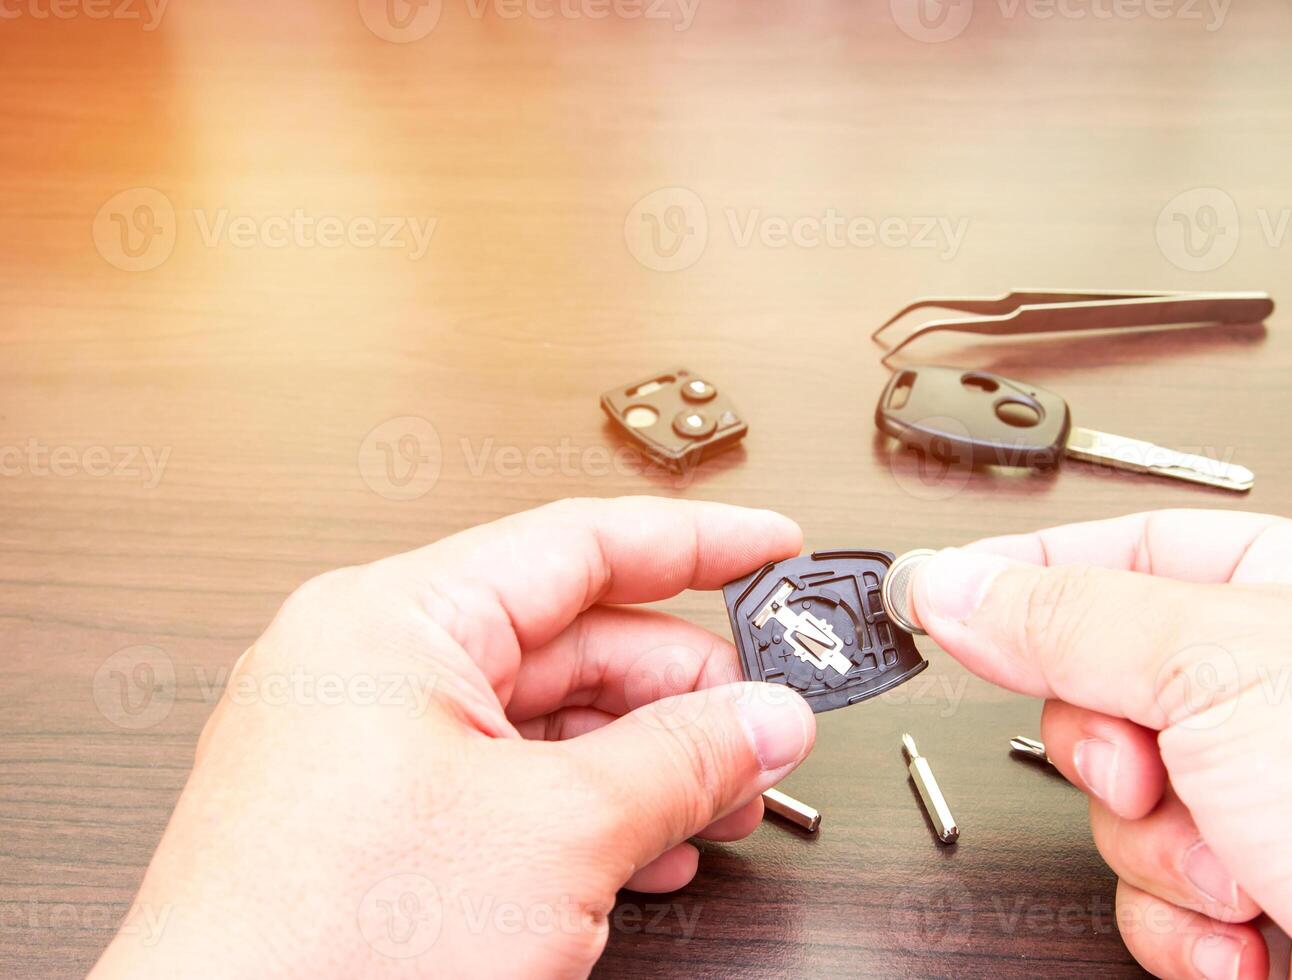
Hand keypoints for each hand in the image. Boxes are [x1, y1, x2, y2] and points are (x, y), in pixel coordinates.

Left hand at [90, 497, 816, 978]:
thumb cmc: (325, 950)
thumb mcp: (556, 835)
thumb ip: (681, 758)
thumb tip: (764, 717)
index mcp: (393, 620)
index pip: (577, 541)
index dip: (695, 543)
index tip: (770, 547)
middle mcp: (370, 667)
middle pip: (570, 638)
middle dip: (681, 688)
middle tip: (763, 723)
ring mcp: (367, 747)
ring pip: (545, 720)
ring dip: (646, 761)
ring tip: (721, 801)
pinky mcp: (374, 821)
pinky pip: (506, 783)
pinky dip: (587, 810)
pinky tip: (649, 850)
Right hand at [910, 511, 1291, 979]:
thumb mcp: (1222, 664)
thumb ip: (1067, 617)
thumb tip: (954, 580)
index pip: (1123, 553)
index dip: (1025, 577)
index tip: (939, 599)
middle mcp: (1290, 689)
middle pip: (1105, 693)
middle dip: (1115, 753)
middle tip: (1154, 767)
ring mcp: (1282, 798)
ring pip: (1126, 807)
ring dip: (1161, 853)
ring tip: (1239, 865)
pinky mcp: (1275, 897)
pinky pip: (1162, 899)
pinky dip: (1188, 926)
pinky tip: (1252, 932)